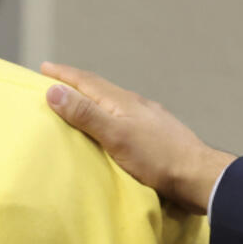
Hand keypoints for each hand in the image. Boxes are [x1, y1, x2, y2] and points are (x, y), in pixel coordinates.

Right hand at [41, 62, 235, 212]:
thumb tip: (54, 90)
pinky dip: (108, 116)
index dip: (64, 74)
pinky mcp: (156, 134)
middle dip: (76, 85)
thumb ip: (86, 114)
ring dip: (93, 100)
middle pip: (100, 89)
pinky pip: (124, 117)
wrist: (199, 176)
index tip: (44, 67)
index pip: (87, 81)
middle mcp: (136, 105)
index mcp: (123, 102)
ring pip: (114, 103)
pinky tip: (112, 127)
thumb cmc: (158, 159)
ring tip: (79, 104)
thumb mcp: (116, 136)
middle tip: (56, 82)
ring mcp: (148, 118)